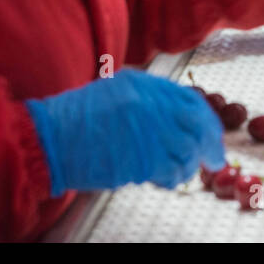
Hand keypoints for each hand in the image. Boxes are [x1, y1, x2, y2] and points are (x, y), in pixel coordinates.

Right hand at [27, 69, 224, 195]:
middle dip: (210, 144)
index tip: (214, 137)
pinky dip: (173, 178)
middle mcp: (149, 102)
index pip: (192, 101)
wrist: (48, 139)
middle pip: (197, 124)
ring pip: (186, 150)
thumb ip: (148, 100)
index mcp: (143, 84)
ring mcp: (145, 129)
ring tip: (178, 171)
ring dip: (188, 165)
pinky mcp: (139, 158)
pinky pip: (170, 170)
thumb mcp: (115, 92)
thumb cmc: (76, 120)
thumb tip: (182, 120)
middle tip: (215, 160)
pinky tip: (165, 179)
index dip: (208, 121)